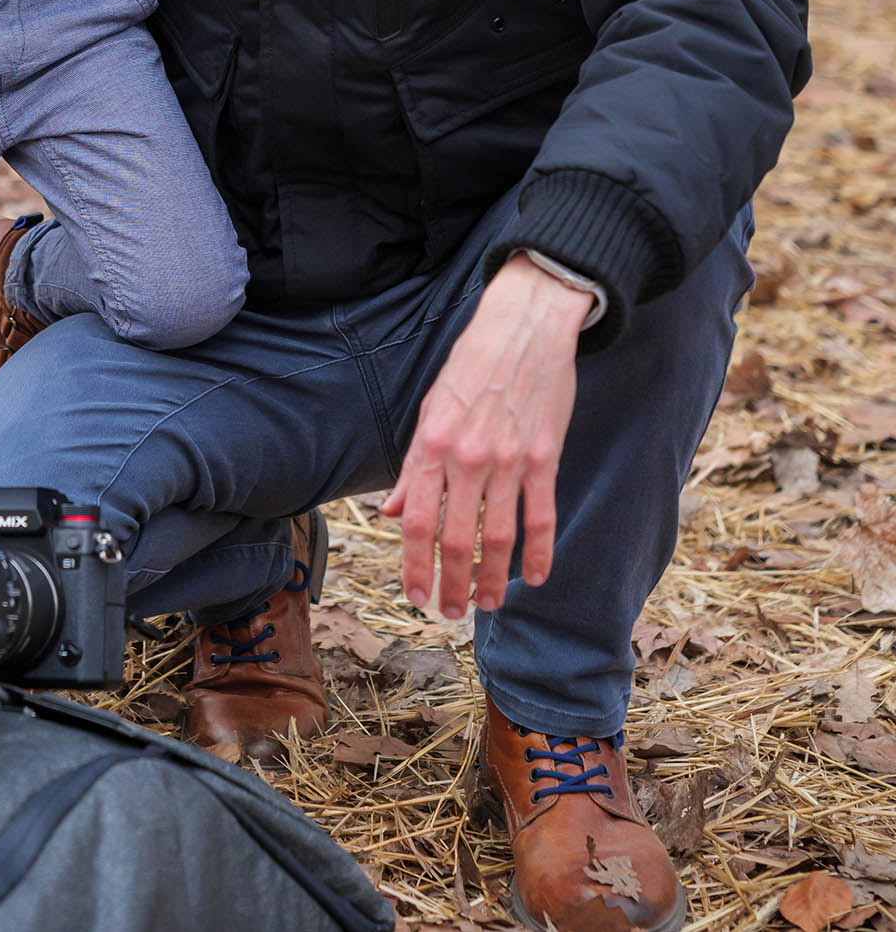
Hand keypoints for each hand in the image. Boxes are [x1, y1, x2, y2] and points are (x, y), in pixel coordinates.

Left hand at [382, 255, 591, 619]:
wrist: (524, 325)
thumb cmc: (472, 363)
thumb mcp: (430, 408)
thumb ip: (413, 466)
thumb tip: (393, 511)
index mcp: (432, 444)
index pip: (418, 520)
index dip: (414, 564)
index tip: (415, 596)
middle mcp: (468, 457)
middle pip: (456, 538)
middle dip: (451, 583)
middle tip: (450, 612)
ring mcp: (508, 459)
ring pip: (499, 536)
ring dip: (492, 579)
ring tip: (486, 605)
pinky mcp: (544, 456)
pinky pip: (542, 516)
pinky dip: (540, 552)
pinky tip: (535, 578)